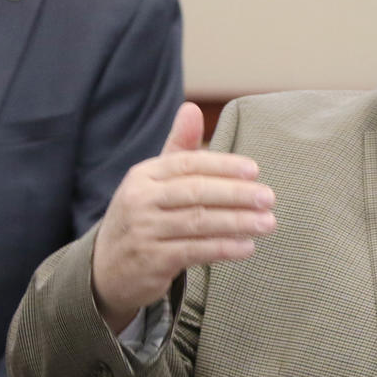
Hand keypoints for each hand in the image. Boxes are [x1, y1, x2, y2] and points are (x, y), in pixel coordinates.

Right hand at [91, 102, 276, 332]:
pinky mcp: (151, 261)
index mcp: (144, 175)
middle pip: (196, 192)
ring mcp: (144, 231)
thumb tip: (193, 107)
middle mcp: (140, 200)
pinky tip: (248, 247)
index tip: (255, 171)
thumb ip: (179, 148)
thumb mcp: (155, 181)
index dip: (224, 166)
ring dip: (238, 223)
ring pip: (199, 222)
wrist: (107, 269)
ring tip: (268, 224)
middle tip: (270, 198)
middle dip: (237, 194)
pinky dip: (224, 249)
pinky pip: (195, 251)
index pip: (189, 164)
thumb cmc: (144, 217)